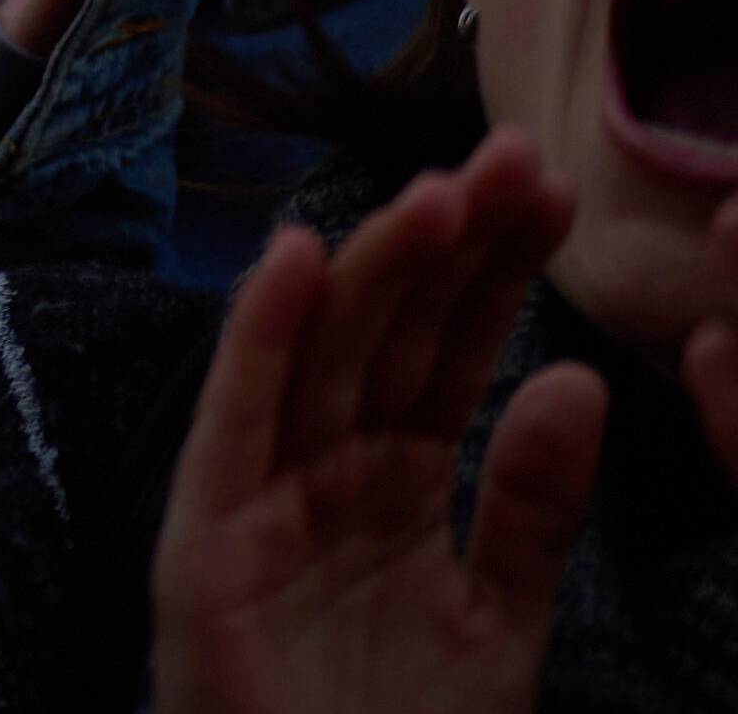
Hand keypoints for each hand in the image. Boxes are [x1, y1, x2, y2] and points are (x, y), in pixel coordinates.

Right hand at [152, 139, 606, 713]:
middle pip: (389, 333)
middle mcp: (325, 471)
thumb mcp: (498, 622)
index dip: (495, 271)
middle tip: (509, 156)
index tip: (548, 188)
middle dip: (447, 243)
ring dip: (371, 266)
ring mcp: (259, 496)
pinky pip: (236, 421)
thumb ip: (532, 510)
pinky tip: (293, 260)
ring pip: (320, 356)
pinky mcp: (204, 537)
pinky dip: (258, 338)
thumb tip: (574, 381)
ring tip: (435, 194)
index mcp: (395, 482)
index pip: (450, 351)